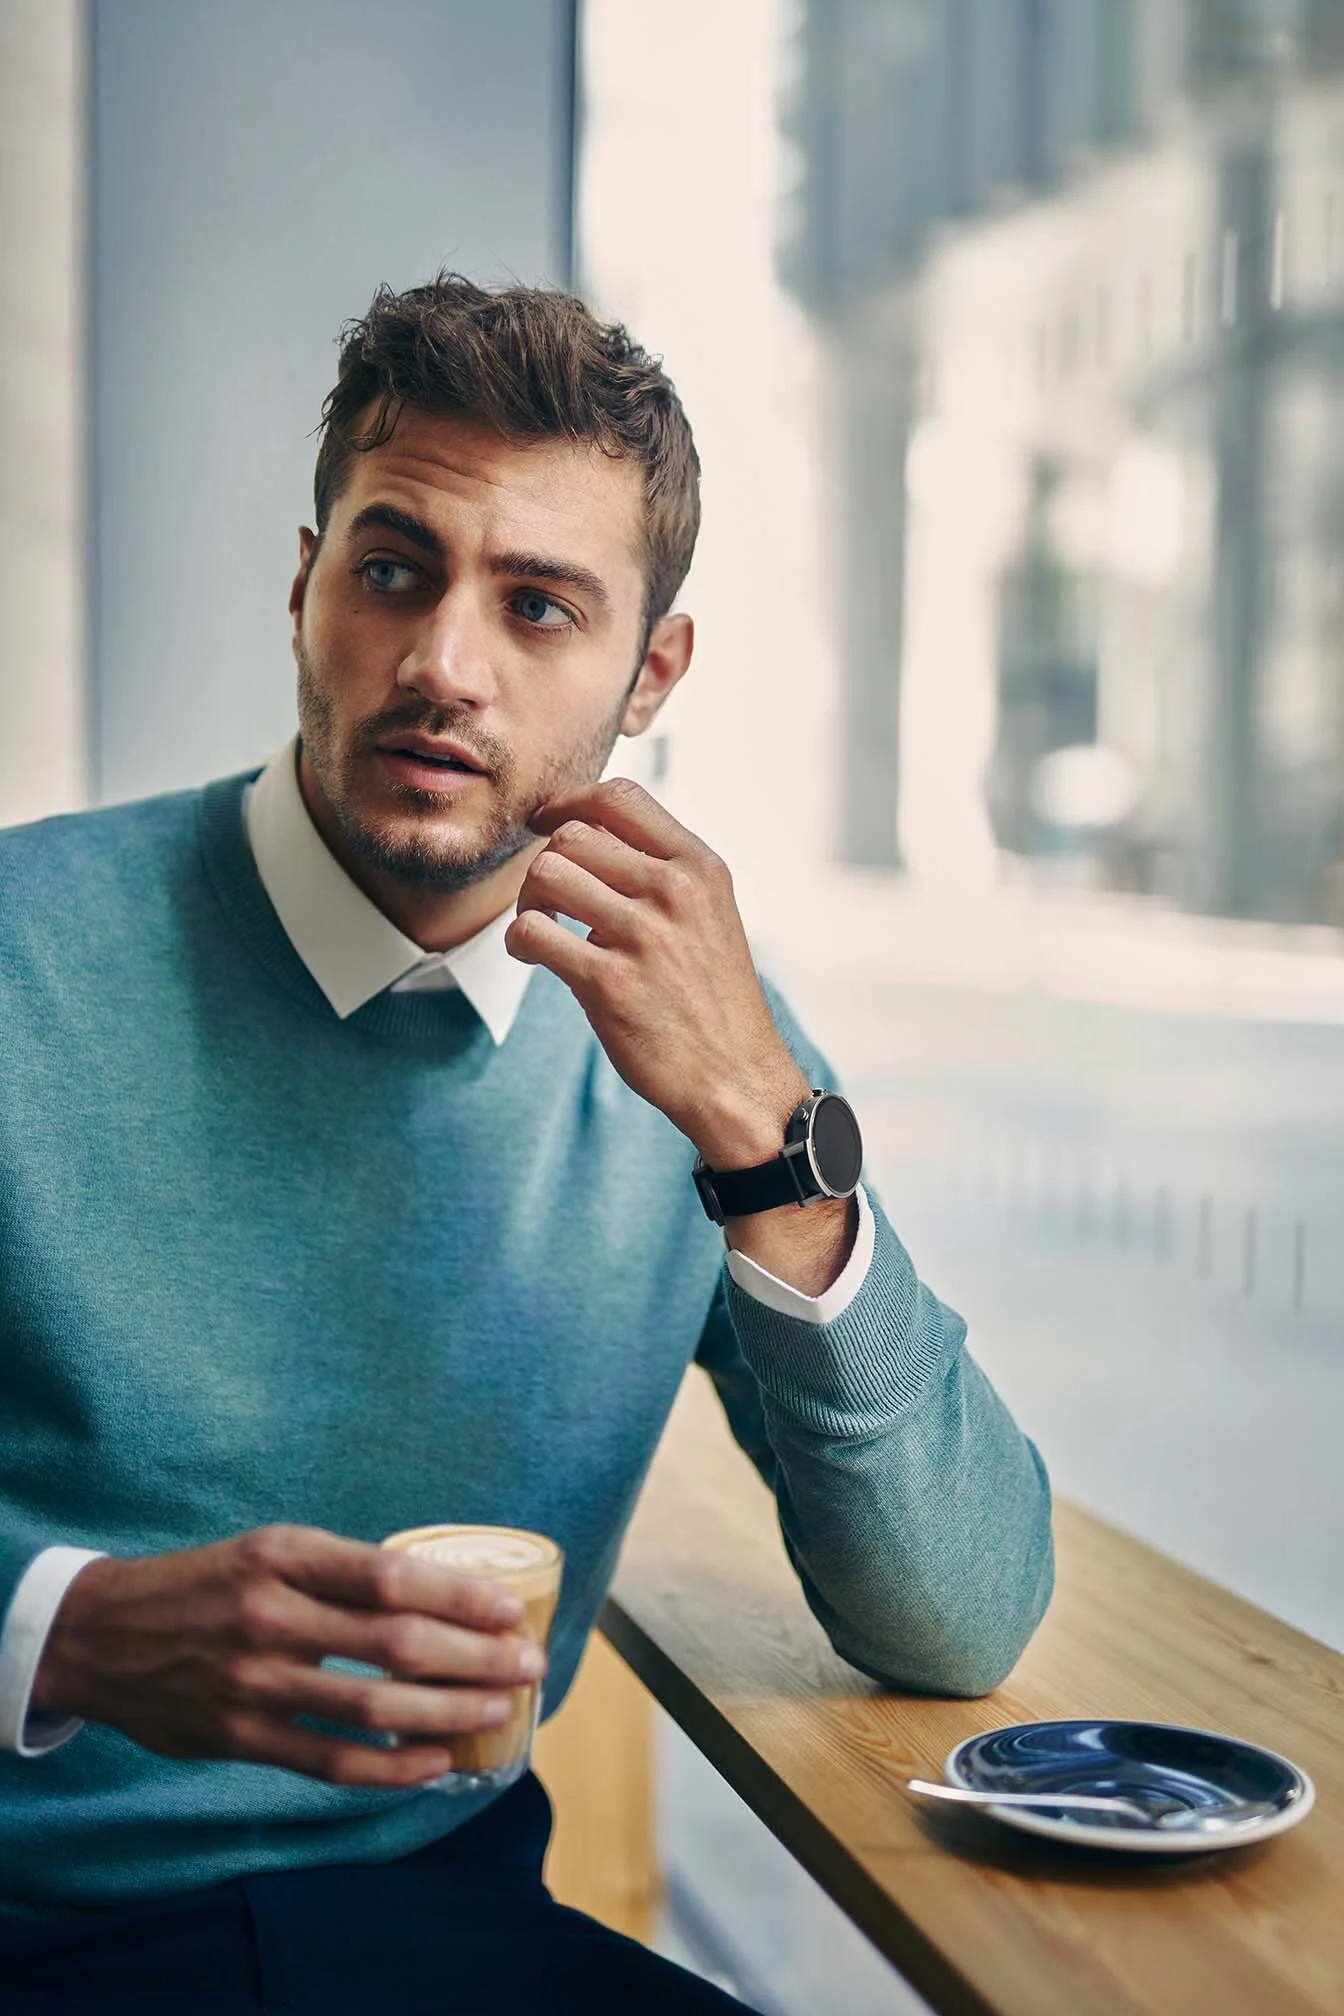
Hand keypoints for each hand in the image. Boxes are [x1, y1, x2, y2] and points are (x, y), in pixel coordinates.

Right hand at [31, 1526, 545, 1786]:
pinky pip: (331, 1761)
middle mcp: (273, 1614)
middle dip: (476, 1656)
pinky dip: (392, 1766)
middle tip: (528, 1664)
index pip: (391, 1575)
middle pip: (397, 1643)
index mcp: (286, 1554)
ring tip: (498, 1710)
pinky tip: (434, 1761)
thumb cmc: (209, 1584)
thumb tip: (437, 1596)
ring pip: (374, 1707)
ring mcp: (255, 1680)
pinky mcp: (240, 1735)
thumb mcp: (270, 1549)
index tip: (511, 1608)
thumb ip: (341, 1572)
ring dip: (449, 1712)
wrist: (103, 1633)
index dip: (460, 1595)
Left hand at [506, 779, 808, 1166]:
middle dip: (547, 863)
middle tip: (549, 900)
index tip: (550, 825)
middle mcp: (674, 892)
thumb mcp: (709, 915)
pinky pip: (531, 932)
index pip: (619, 797)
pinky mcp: (609, 983)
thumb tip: (587, 832)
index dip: (569, 803)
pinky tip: (533, 955)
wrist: (734, 1077)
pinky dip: (519, 941)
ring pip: (547, 876)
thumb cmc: (712, 998)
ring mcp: (643, 937)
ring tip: (543, 927)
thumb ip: (661, 871)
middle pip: (573, 836)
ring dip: (529, 901)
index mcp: (700, 868)